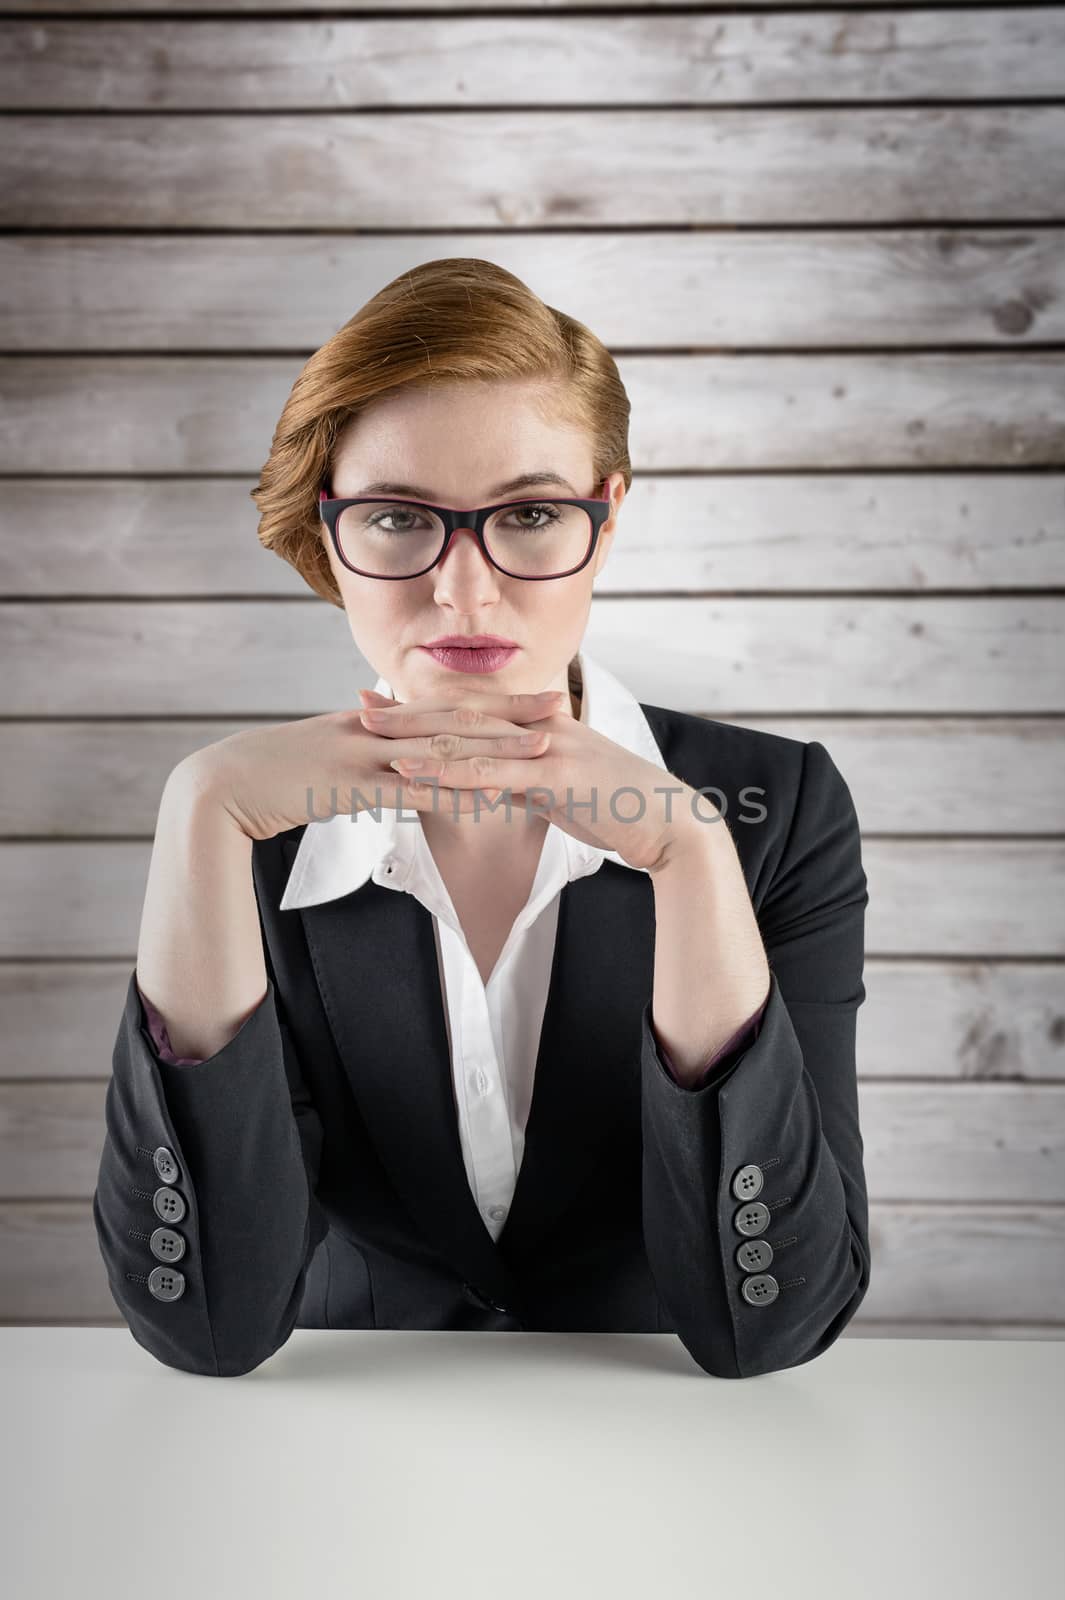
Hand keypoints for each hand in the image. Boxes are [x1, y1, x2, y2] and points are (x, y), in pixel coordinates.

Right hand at [178, 688, 564, 840]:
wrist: (223, 785)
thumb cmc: (273, 776)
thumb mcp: (327, 756)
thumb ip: (366, 754)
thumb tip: (401, 764)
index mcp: (371, 720)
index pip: (442, 706)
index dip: (493, 702)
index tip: (536, 698)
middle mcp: (372, 729)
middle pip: (452, 718)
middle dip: (509, 714)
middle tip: (560, 708)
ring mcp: (361, 754)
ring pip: (440, 750)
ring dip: (492, 751)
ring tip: (540, 753)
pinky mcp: (348, 785)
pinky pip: (409, 790)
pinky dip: (450, 793)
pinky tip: (485, 798)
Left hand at [358, 688, 705, 871]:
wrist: (666, 822)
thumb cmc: (618, 807)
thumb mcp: (563, 789)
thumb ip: (528, 780)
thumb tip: (500, 787)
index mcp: (542, 723)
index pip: (474, 708)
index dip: (426, 705)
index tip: (384, 703)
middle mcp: (541, 725)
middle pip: (462, 714)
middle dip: (409, 712)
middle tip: (360, 708)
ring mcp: (548, 746)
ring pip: (471, 738)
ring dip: (418, 738)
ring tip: (373, 738)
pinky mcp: (555, 775)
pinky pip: (493, 772)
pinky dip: (451, 772)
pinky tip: (417, 775)